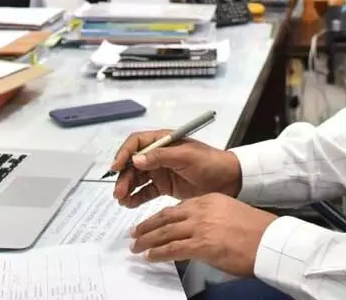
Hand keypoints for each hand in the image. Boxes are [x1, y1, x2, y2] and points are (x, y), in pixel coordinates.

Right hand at [111, 130, 241, 206]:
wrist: (229, 181)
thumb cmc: (209, 163)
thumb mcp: (186, 157)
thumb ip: (161, 157)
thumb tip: (135, 160)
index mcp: (164, 141)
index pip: (137, 143)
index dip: (124, 153)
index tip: (116, 167)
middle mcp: (159, 155)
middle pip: (133, 163)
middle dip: (123, 176)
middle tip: (119, 192)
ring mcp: (161, 171)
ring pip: (136, 178)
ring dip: (127, 188)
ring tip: (122, 201)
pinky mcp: (165, 187)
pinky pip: (145, 191)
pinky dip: (136, 197)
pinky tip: (130, 204)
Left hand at [130, 193, 276, 276]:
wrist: (269, 241)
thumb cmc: (255, 231)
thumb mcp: (229, 215)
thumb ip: (211, 220)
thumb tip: (198, 233)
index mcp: (209, 200)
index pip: (177, 208)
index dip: (160, 217)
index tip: (151, 223)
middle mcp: (201, 210)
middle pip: (166, 218)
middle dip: (147, 227)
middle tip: (134, 234)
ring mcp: (200, 226)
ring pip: (165, 232)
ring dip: (147, 241)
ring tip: (136, 247)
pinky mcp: (201, 244)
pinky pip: (172, 248)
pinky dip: (158, 253)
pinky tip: (150, 256)